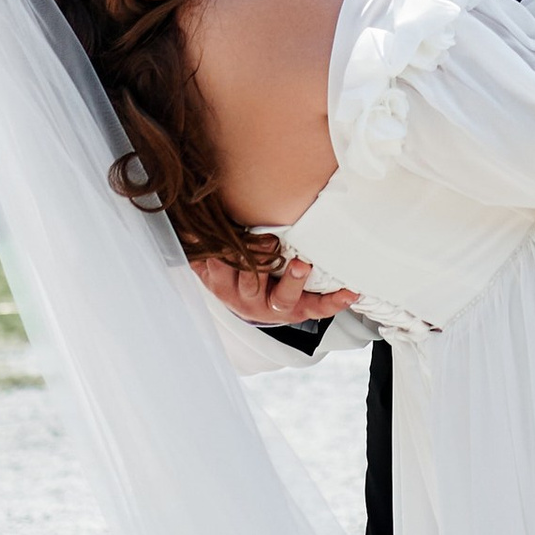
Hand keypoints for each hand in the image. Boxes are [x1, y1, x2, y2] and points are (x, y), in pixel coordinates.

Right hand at [189, 246, 358, 325]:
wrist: (252, 305)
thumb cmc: (232, 273)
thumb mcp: (210, 261)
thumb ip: (199, 243)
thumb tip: (183, 223)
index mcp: (224, 284)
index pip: (222, 269)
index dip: (227, 255)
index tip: (231, 238)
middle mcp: (248, 300)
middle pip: (250, 285)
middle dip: (259, 265)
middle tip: (269, 246)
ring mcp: (274, 307)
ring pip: (281, 300)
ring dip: (292, 283)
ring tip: (302, 266)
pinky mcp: (299, 311)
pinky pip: (316, 309)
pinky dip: (334, 302)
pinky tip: (350, 292)